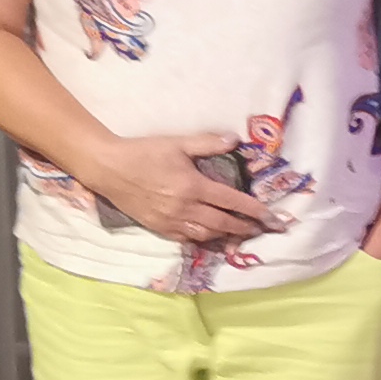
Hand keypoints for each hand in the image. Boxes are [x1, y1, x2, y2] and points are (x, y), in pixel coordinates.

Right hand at [84, 132, 272, 245]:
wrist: (107, 168)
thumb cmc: (143, 152)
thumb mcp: (177, 143)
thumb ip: (207, 143)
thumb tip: (234, 140)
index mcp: (193, 186)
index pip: (232, 202)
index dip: (254, 210)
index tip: (272, 217)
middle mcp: (184, 208)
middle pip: (223, 223)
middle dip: (246, 228)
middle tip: (264, 230)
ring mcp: (171, 221)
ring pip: (207, 234)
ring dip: (227, 236)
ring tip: (243, 235)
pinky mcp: (158, 228)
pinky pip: (187, 239)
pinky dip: (204, 239)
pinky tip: (213, 237)